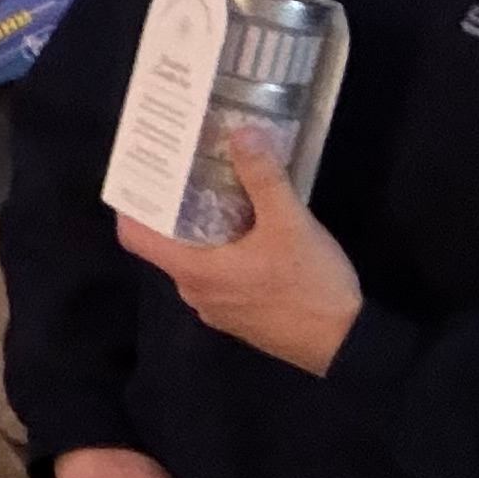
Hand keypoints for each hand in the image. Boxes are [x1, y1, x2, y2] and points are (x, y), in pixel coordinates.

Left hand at [117, 138, 363, 376]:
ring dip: (202, 229)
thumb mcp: (290, 224)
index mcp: (193, 271)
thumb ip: (264, 178)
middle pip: (166, 244)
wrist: (345, 343)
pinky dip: (223, 251)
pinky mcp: (241, 315)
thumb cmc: (310, 285)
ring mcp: (217, 308)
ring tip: (217, 190)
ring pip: (195, 260)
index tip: (144, 172)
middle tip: (186, 169)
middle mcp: (195, 292)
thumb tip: (241, 134)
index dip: (133, 204)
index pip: (136, 237)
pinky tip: (248, 229)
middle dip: (174, 208)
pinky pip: (218, 276)